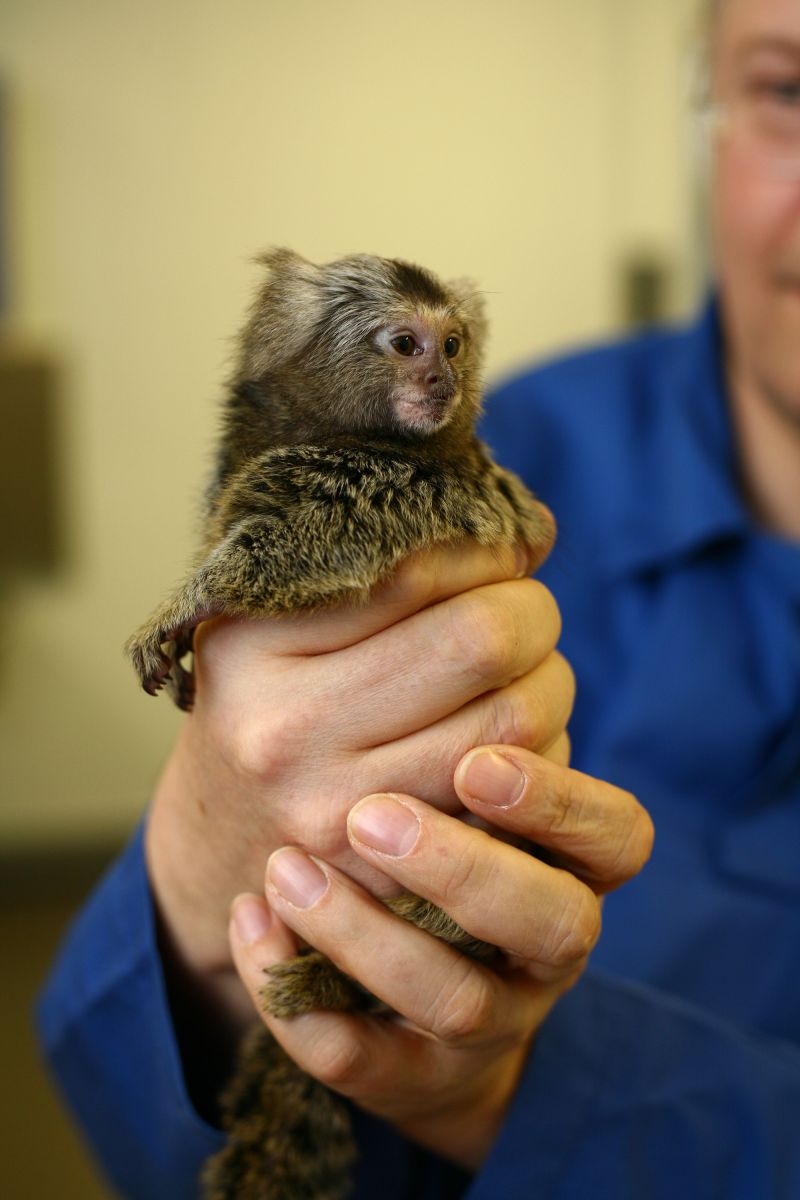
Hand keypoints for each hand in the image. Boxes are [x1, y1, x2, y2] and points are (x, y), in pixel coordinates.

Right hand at [145, 529, 563, 1024]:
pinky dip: (542, 757)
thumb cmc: (265, 708)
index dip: (487, 551)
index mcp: (250, 645)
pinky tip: (513, 744)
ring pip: (516, 721)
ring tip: (524, 675)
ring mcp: (337, 815)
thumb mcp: (274, 625)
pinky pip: (515, 799)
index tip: (499, 554)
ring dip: (549, 684)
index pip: (419, 567)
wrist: (217, 843)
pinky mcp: (391, 878)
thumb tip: (527, 532)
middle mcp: (285, 732)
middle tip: (525, 613)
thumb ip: (373, 569)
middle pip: (483, 640)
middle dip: (533, 613)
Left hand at [229, 746, 652, 1169]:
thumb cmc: (443, 845)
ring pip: (452, 1000)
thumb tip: (427, 615)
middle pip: (552, 924)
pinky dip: (295, 996)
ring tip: (286, 867)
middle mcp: (546, 950)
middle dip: (464, 869)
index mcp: (574, 868)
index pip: (619, 838)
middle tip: (373, 816)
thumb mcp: (471, 787)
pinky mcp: (409, 1076)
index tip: (476, 762)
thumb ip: (464, 720)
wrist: (412, 998)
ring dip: (364, 932)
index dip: (562, 803)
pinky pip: (357, 1059)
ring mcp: (486, 1021)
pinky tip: (253, 922)